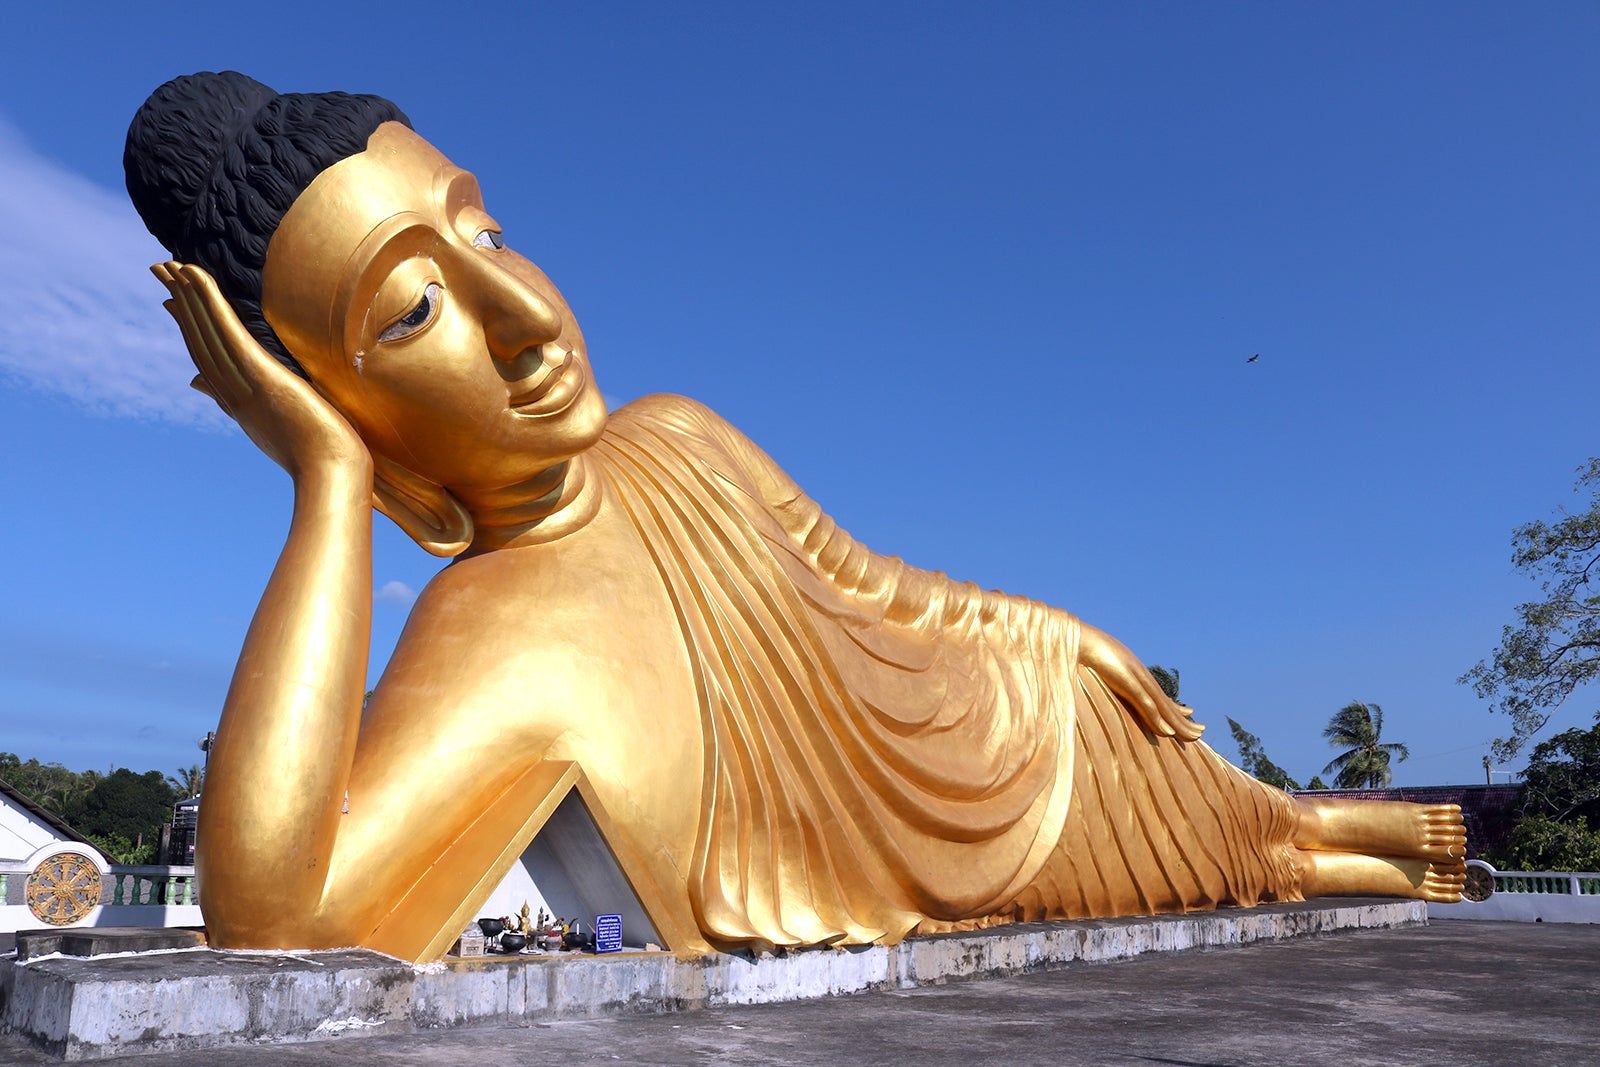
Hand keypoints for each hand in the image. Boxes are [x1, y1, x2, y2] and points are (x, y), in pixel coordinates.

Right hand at [154, 262, 369, 482]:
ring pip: (207, 330)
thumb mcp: (274, 427)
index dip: (188, 326)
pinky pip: (226, 330)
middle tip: (159, 269)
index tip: (170, 302)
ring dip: (188, 294)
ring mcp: (242, 382)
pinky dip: (207, 302)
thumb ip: (241, 407)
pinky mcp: (257, 372)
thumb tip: (206, 391)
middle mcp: (233, 391)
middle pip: (199, 338)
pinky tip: (193, 276)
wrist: (331, 474)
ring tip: (169, 264)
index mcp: (239, 403)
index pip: (206, 357)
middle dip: (180, 302)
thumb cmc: (317, 457)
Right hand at [1079, 624, 1203, 741]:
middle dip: (1184, 720)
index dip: (1175, 707)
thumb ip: (1108, 679)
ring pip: (1162, 707)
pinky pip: (1146, 704)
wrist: (1076, 639)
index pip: (1159, 695)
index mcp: (1135, 676)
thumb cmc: (1084, 653)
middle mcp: (1141, 678)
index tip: (1190, 714)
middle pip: (1166, 704)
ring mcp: (1136, 680)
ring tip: (1195, 736)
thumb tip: (1107, 687)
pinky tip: (1168, 733)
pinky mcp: (1128, 682)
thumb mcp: (1100, 670)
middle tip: (1201, 731)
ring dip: (1179, 724)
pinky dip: (1158, 719)